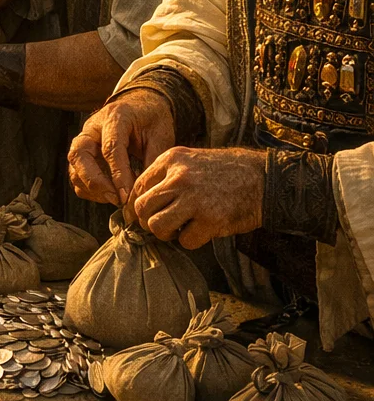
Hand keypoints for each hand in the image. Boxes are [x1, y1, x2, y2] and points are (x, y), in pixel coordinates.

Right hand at [67, 88, 175, 206]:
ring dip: (91, 187)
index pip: (110, 148)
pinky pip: (76, 175)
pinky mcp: (82, 153)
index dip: (118, 174)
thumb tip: (145, 191)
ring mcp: (83, 139)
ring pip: (74, 167)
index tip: (127, 195)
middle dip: (95, 181)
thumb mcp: (161, 135)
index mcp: (115, 117)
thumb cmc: (152, 120)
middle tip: (115, 199)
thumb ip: (153, 160)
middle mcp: (92, 127)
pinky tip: (110, 193)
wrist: (141, 107)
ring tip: (115, 198)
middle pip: (79, 155)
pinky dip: (89, 189)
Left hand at [132, 146, 264, 249]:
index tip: (138, 215)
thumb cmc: (226, 172)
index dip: (136, 205)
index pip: (138, 186)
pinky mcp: (211, 219)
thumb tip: (140, 202)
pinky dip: (191, 241)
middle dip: (147, 221)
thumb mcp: (191, 161)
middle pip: (142, 207)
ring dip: (166, 233)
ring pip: (157, 226)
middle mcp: (179, 177)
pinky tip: (202, 231)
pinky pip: (185, 240)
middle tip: (161, 225)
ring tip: (179, 229)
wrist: (264, 178)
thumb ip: (166, 176)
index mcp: (171, 159)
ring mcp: (194, 199)